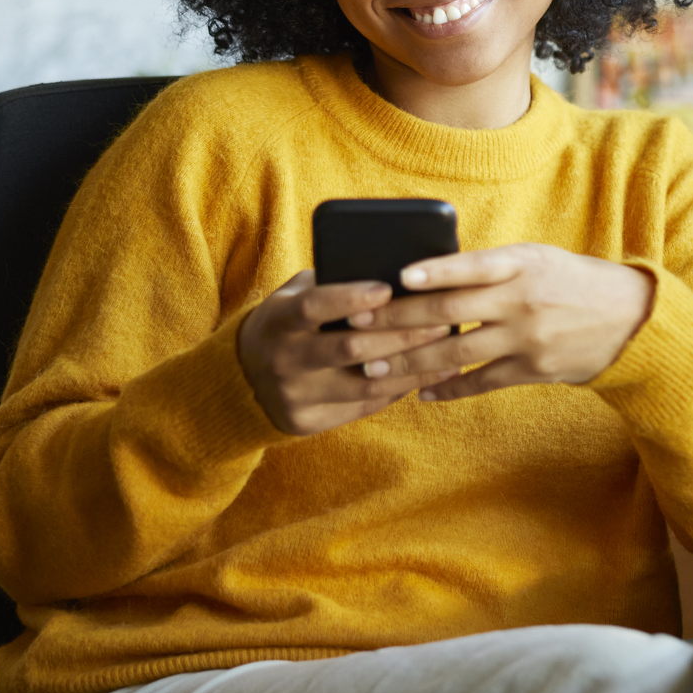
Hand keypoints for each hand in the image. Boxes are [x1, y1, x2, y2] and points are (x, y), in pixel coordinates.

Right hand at [237, 271, 458, 435]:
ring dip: (414, 366)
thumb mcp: (293, 297)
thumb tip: (395, 269)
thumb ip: (330, 283)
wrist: (242, 380)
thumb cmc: (287, 324)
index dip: (351, 298)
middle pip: (350, 348)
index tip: (388, 288)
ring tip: (450, 349)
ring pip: (366, 382)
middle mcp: (283, 360)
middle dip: (401, 334)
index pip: (314, 307)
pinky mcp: (308, 422)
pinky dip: (402, 387)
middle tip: (442, 320)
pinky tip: (432, 373)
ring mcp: (295, 395)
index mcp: (277, 320)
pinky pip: (365, 405)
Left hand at [348, 244, 653, 400]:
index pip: (473, 266)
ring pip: (458, 353)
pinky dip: (449, 388)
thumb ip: (490, 268)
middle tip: (356, 325)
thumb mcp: (536, 260)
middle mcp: (523, 300)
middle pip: (451, 312)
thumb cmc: (572, 281)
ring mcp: (528, 338)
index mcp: (523, 264)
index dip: (436, 271)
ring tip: (374, 367)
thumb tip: (429, 276)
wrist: (630, 319)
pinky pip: (482, 381)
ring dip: (411, 362)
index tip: (398, 277)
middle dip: (398, 320)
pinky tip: (421, 392)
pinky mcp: (534, 369)